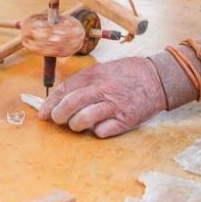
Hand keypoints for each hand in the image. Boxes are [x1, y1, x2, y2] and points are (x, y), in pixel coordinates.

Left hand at [39, 57, 167, 137]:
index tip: (43, 113)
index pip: (65, 89)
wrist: (158, 78)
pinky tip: (98, 128)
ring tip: (77, 124)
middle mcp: (103, 89)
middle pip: (71, 104)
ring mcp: (114, 106)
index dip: (50, 103)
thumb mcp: (104, 69)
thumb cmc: (128, 73)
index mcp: (95, 75)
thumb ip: (85, 81)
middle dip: (59, 115)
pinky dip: (96, 132)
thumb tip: (61, 96)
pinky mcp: (125, 120)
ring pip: (83, 119)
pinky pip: (102, 131)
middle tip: (58, 120)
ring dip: (75, 125)